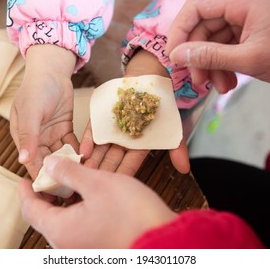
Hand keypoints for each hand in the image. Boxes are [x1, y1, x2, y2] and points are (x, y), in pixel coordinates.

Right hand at [10, 44, 78, 178]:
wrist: (52, 70)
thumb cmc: (36, 89)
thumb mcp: (30, 112)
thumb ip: (28, 136)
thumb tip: (23, 159)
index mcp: (24, 137)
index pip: (32, 161)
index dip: (40, 175)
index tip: (52, 190)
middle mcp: (37, 138)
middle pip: (47, 161)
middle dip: (58, 173)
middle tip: (71, 188)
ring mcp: (52, 134)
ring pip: (61, 154)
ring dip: (69, 163)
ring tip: (82, 175)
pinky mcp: (65, 128)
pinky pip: (72, 143)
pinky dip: (78, 151)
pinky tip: (87, 159)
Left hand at [18, 155, 176, 247]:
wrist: (166, 243)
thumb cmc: (131, 214)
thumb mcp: (98, 184)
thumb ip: (70, 172)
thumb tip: (49, 164)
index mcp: (61, 230)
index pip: (31, 210)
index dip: (25, 191)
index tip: (22, 179)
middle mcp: (69, 243)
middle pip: (49, 215)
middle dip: (49, 193)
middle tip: (51, 176)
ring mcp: (86, 246)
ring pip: (68, 218)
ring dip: (68, 198)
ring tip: (72, 179)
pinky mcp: (101, 245)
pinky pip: (84, 223)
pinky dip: (83, 207)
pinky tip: (92, 194)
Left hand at [80, 50, 189, 175]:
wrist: (150, 81)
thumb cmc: (161, 106)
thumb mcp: (171, 129)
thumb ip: (177, 149)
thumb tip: (185, 169)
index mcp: (136, 148)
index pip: (129, 165)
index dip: (123, 174)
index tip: (116, 187)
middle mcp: (121, 142)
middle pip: (111, 160)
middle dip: (103, 172)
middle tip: (93, 187)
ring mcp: (109, 131)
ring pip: (99, 149)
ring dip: (92, 160)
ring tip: (85, 172)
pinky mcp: (100, 118)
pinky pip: (93, 131)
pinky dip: (89, 140)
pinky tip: (84, 151)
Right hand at [166, 0, 269, 92]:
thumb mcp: (248, 59)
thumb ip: (210, 56)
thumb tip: (177, 55)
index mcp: (243, 1)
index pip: (197, 6)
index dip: (180, 29)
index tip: (173, 55)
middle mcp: (240, 6)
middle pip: (202, 27)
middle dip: (198, 56)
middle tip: (197, 81)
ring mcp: (242, 20)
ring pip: (211, 41)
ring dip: (210, 66)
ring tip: (218, 87)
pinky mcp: (244, 33)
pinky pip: (222, 48)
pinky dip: (221, 66)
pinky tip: (227, 82)